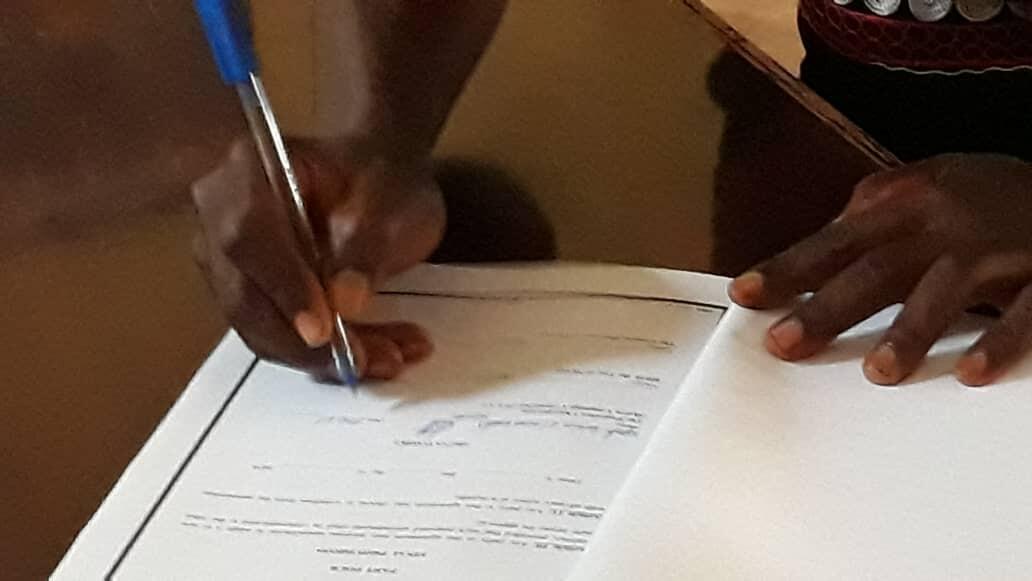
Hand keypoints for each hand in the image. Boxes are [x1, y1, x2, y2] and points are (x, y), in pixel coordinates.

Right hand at [191, 137, 445, 380]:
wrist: (380, 178)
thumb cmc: (380, 177)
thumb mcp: (389, 199)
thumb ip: (366, 244)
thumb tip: (343, 302)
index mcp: (248, 171)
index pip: (248, 235)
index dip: (282, 287)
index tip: (323, 331)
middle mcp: (220, 219)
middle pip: (245, 296)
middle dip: (307, 343)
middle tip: (369, 360)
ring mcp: (230, 263)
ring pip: (261, 328)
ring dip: (323, 358)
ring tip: (392, 357)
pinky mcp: (253, 296)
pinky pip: (277, 337)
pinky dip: (326, 357)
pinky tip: (378, 355)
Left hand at [729, 153, 1031, 386]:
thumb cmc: (981, 194)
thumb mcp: (920, 190)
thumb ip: (867, 222)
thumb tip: (807, 259)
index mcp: (905, 202)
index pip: (834, 241)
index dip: (788, 269)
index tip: (744, 296)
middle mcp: (944, 223)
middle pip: (877, 270)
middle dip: (828, 309)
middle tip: (786, 345)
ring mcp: (996, 249)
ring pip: (945, 291)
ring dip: (909, 331)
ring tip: (877, 373)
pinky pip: (1025, 311)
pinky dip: (999, 342)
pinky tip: (970, 372)